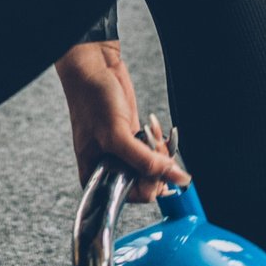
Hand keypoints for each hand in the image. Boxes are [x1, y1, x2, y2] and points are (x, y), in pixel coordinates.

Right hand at [54, 42, 189, 203]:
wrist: (95, 70)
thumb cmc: (90, 101)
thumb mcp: (116, 136)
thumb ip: (144, 161)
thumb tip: (174, 177)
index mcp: (95, 176)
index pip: (131, 196)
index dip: (148, 183)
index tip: (156, 167)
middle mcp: (109, 168)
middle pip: (146, 182)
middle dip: (156, 164)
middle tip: (154, 146)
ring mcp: (123, 154)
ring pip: (154, 166)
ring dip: (160, 150)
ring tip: (151, 133)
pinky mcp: (134, 139)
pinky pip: (155, 151)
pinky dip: (160, 141)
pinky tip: (153, 129)